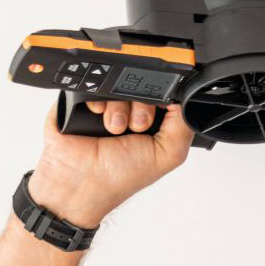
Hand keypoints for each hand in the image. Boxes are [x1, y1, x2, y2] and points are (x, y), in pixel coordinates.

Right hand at [29, 97, 194, 227]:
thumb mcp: (168, 154)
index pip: (165, 94)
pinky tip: (98, 115)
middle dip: (142, 105)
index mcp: (152, 123)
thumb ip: (184, 126)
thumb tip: (185, 99)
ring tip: (114, 128)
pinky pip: (94, 82)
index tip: (158, 116)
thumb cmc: (119, 176)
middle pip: (144, 85)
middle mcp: (130, 112)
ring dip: (119, 105)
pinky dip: (98, 97)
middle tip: (135, 127)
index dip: (165, 100)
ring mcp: (106, 105)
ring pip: (119, 82)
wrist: (79, 182)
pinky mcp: (83, 100)